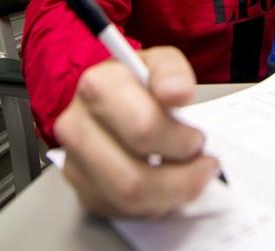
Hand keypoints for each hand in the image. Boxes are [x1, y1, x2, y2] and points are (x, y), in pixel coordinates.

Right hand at [52, 46, 220, 217]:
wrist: (110, 100)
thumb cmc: (137, 84)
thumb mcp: (160, 63)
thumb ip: (173, 71)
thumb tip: (177, 93)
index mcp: (97, 86)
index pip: (142, 128)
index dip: (179, 140)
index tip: (195, 136)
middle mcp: (76, 126)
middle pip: (133, 176)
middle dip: (181, 177)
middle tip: (199, 160)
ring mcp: (75, 163)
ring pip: (129, 200)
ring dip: (172, 194)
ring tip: (189, 174)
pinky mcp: (83, 191)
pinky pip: (124, 212)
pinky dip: (155, 204)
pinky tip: (165, 183)